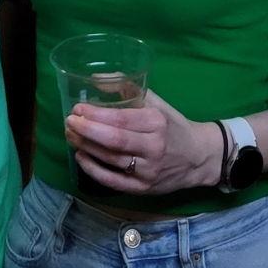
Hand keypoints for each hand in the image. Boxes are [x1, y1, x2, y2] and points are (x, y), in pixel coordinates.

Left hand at [64, 91, 222, 194]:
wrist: (199, 157)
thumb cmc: (172, 125)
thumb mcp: (155, 103)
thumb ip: (127, 89)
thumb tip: (96, 78)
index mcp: (156, 122)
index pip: (121, 119)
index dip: (96, 115)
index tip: (77, 108)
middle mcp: (153, 147)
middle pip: (114, 141)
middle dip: (87, 131)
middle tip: (68, 122)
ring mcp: (149, 171)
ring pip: (111, 160)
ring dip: (86, 147)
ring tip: (71, 135)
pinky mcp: (144, 189)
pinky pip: (113, 182)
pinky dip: (94, 170)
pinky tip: (81, 157)